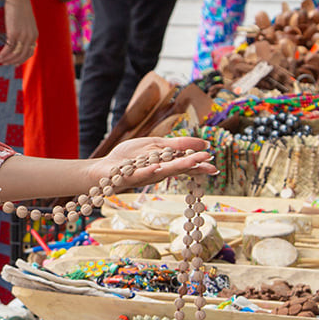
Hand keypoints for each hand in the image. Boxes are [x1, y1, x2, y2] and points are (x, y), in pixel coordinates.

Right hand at [0, 0, 37, 66]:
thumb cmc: (20, 7)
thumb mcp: (27, 21)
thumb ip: (26, 31)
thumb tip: (19, 37)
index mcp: (34, 35)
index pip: (30, 52)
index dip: (22, 59)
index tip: (15, 63)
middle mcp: (30, 37)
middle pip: (22, 56)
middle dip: (13, 62)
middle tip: (5, 63)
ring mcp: (22, 36)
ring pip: (15, 54)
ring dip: (7, 59)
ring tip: (0, 60)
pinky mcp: (14, 33)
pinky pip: (8, 48)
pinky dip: (3, 54)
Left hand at [95, 136, 215, 191]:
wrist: (103, 168)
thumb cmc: (128, 158)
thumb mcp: (154, 145)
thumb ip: (176, 144)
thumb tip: (203, 143)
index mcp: (165, 163)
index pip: (185, 164)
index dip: (199, 165)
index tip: (214, 166)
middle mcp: (157, 171)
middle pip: (178, 169)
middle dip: (194, 166)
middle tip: (210, 166)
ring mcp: (144, 175)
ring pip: (163, 171)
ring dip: (179, 167)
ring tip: (193, 164)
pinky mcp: (129, 177)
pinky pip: (140, 174)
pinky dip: (148, 171)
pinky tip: (157, 168)